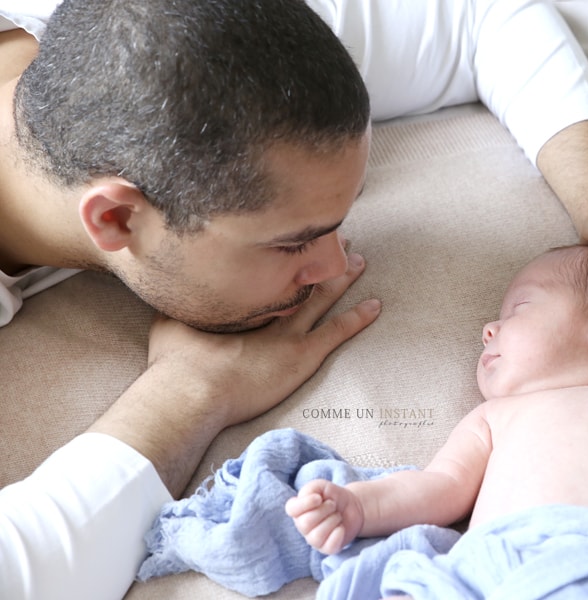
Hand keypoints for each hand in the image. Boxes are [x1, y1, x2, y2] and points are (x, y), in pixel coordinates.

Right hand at [146, 252, 380, 428]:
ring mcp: (289, 329)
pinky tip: (376, 305)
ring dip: (342, 278)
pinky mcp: (303, 353)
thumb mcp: (172, 322)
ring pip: (324, 295)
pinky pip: (338, 331)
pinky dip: (358, 317)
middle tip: (333, 238)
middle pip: (300, 273)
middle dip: (317, 255)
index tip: (295, 238)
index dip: (285, 255)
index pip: (270, 270)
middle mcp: (269, 305)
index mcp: (241, 298)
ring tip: (359, 260)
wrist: (191, 390)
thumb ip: (182, 306)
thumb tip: (171, 283)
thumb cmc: (176, 362)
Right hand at [286, 479, 363, 554]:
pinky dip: (337, 535)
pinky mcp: (326, 547)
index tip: (319, 498)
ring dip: (332, 521)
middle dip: (324, 510)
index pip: (291, 509)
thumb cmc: (333, 496)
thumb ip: (311, 489)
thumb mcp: (321, 486)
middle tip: (333, 505)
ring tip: (337, 515)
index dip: (304, 504)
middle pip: (305, 523)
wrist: (353, 506)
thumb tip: (312, 499)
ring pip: (316, 536)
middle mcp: (302, 526)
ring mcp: (313, 539)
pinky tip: (341, 527)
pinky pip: (329, 546)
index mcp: (298, 510)